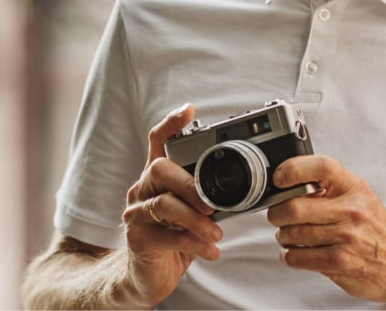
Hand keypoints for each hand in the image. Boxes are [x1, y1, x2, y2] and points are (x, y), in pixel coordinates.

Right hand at [120, 104, 223, 306]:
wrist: (150, 275)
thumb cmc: (176, 235)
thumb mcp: (194, 210)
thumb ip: (208, 193)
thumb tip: (249, 182)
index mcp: (157, 177)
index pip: (158, 141)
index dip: (172, 124)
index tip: (189, 109)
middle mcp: (142, 189)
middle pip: (160, 168)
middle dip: (190, 184)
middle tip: (212, 204)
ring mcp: (136, 214)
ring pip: (164, 204)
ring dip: (196, 220)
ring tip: (216, 233)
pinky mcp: (138, 239)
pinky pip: (167, 236)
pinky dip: (194, 244)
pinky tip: (211, 251)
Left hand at [267, 155, 385, 305]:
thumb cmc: (377, 229)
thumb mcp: (361, 198)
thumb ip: (331, 190)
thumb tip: (290, 185)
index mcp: (355, 188)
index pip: (322, 167)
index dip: (294, 169)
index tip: (280, 177)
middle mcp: (352, 210)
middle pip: (296, 206)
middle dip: (277, 213)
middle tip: (277, 215)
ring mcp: (346, 237)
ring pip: (292, 234)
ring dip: (283, 236)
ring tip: (289, 235)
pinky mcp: (340, 262)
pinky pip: (298, 258)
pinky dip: (290, 256)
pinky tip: (297, 253)